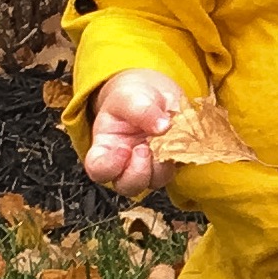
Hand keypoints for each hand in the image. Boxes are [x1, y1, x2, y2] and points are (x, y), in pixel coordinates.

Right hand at [83, 68, 187, 196]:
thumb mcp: (131, 96)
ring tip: (165, 141)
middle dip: (138, 172)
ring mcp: (149, 166)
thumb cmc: (133, 97)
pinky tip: (179, 140)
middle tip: (144, 148)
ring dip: (161, 166)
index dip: (109, 167)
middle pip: (127, 185)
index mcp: (106, 148)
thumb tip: (162, 126)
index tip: (123, 150)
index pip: (98, 169)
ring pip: (154, 182)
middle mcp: (126, 164)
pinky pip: (175, 170)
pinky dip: (179, 158)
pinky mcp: (170, 163)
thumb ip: (142, 110)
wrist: (155, 94)